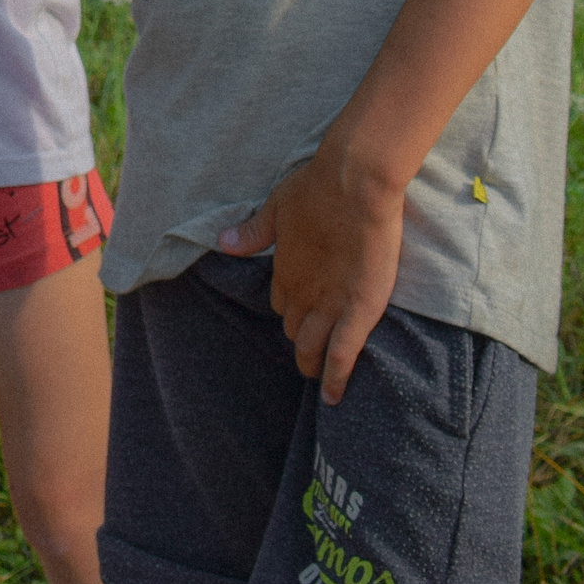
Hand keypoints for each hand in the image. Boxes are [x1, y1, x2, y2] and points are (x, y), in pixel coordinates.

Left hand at [216, 150, 403, 405]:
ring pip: (312, 347)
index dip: (289, 310)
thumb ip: (254, 232)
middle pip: (294, 328)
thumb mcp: (276, 208)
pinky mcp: (359, 310)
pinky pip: (343, 354)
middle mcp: (302, 294)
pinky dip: (336, 378)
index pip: (280, 303)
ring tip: (315, 377)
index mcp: (284, 270)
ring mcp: (330, 304)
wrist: (352, 184)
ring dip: (311, 363)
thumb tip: (223, 243)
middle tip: (308, 349)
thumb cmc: (315, 189)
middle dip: (299, 339)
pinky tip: (332, 398)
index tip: (297, 314)